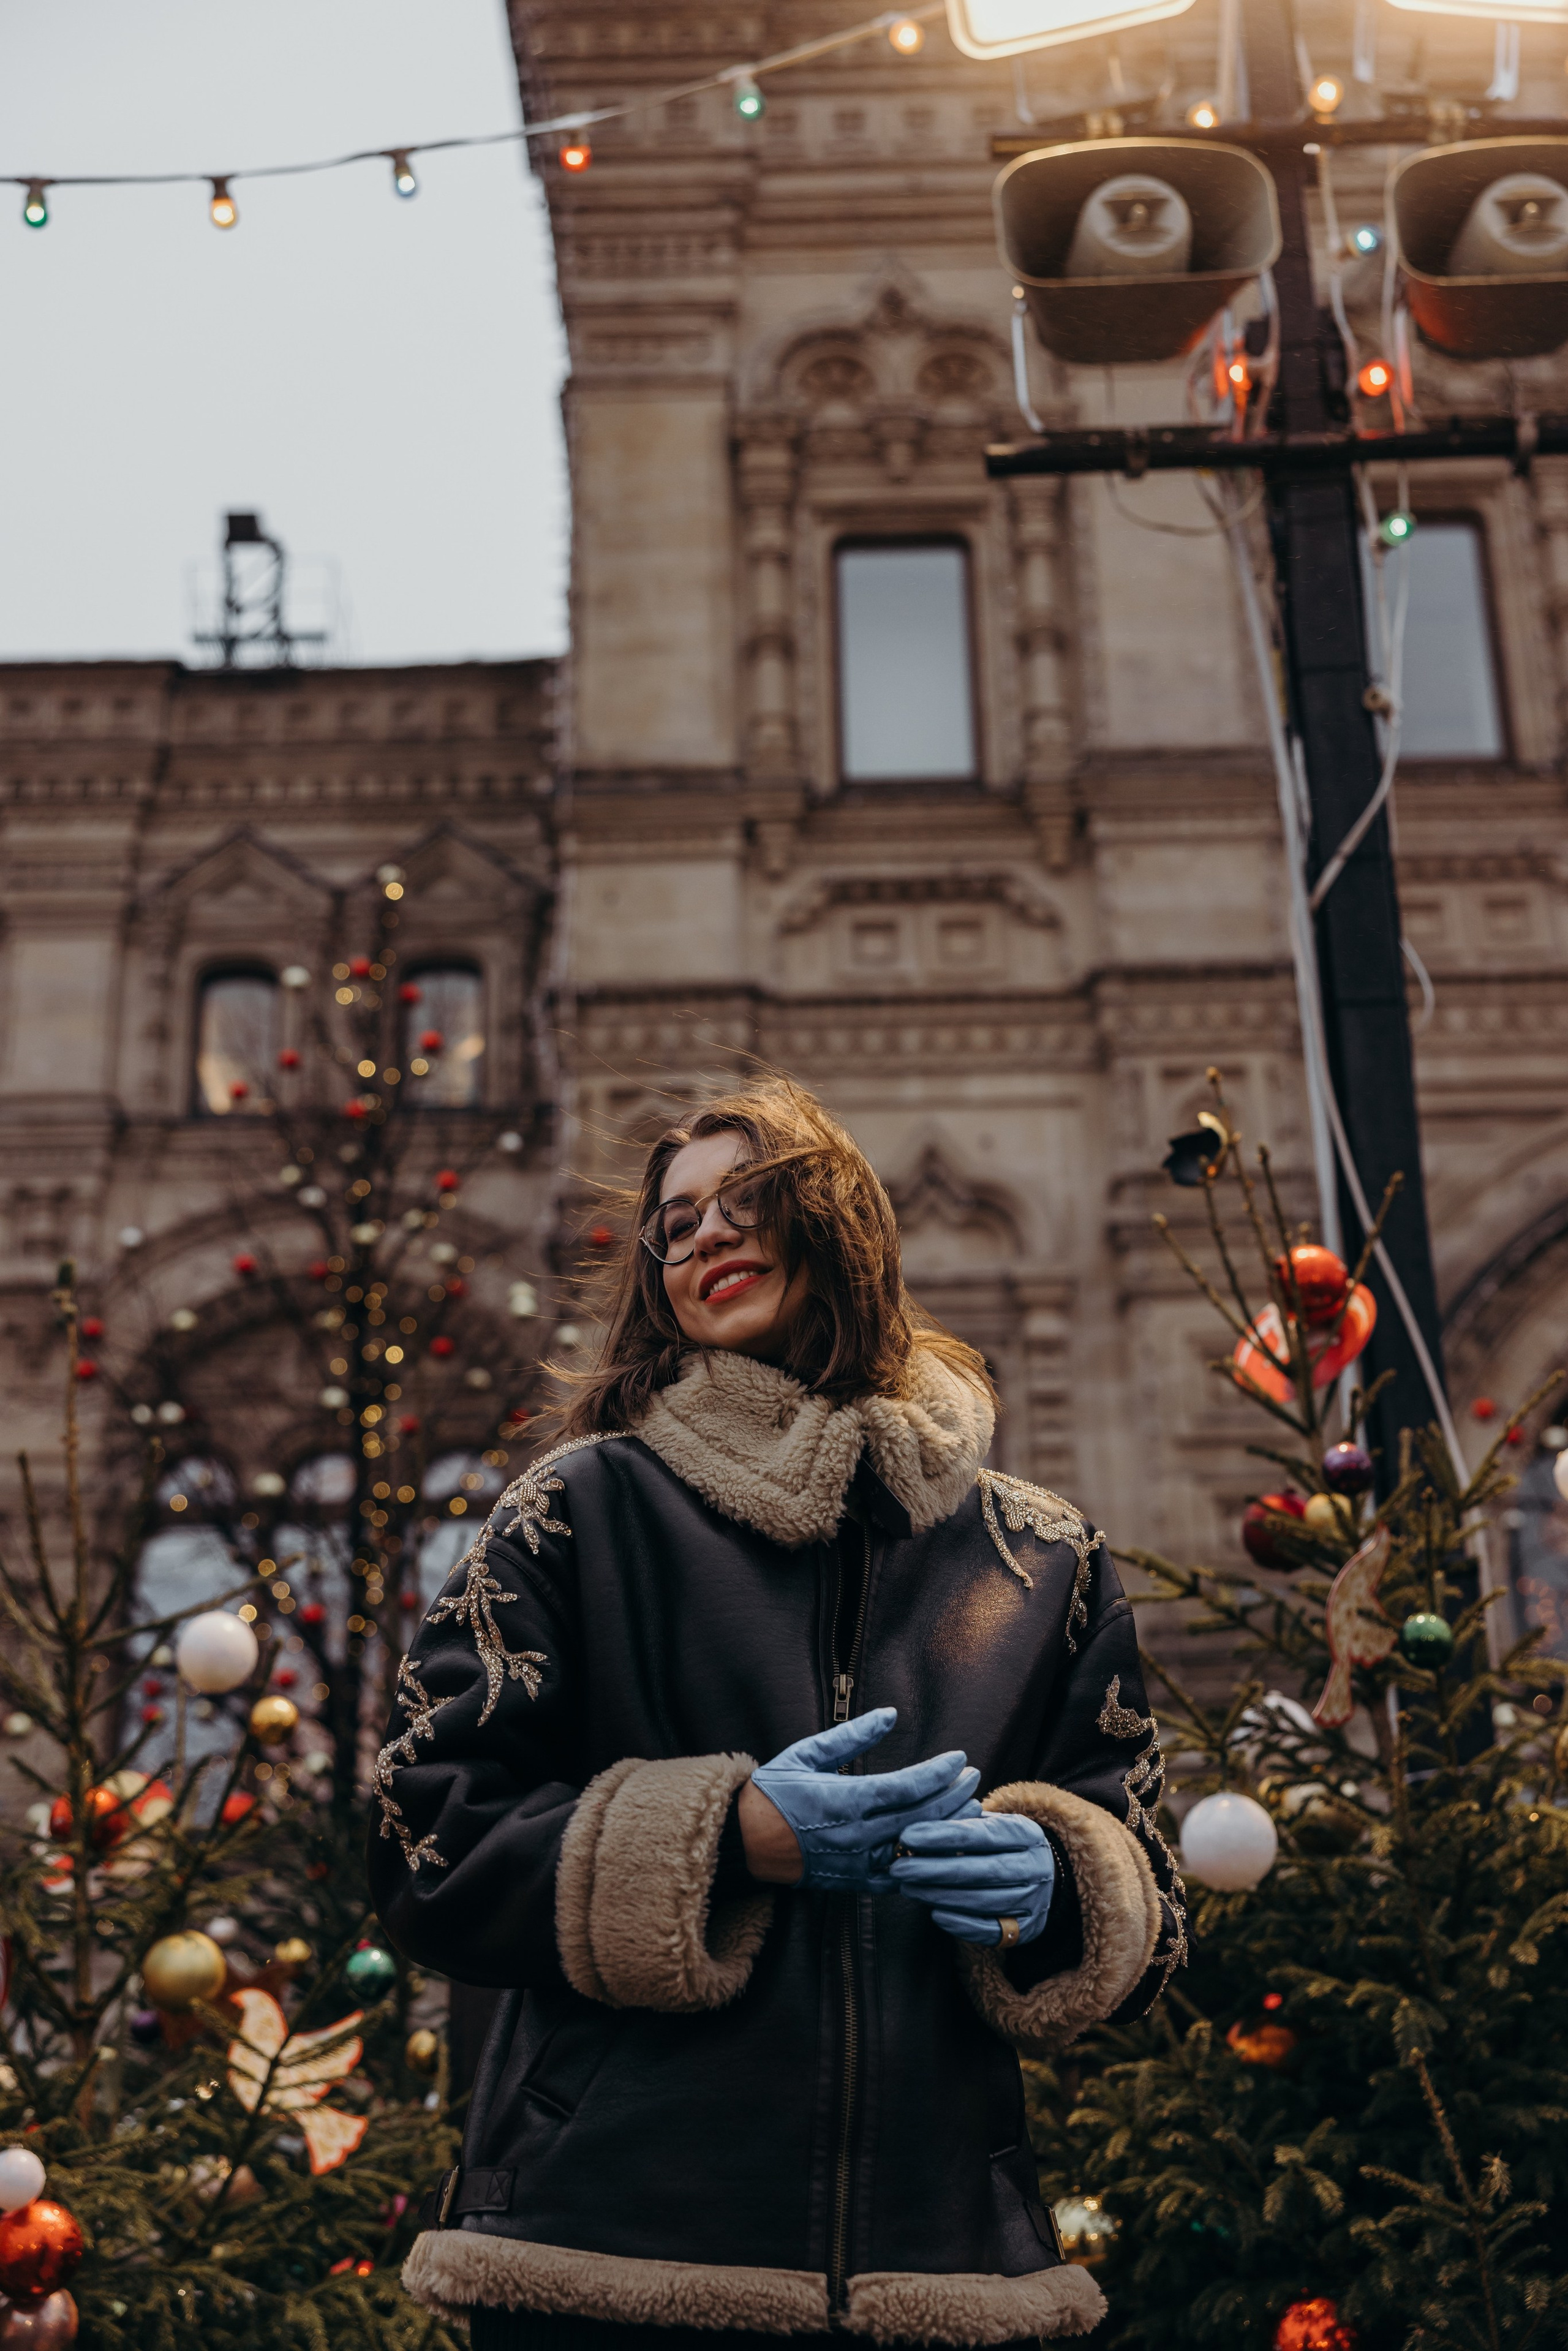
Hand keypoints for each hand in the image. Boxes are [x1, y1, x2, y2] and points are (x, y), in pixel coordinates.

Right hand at [748, 1707, 979, 1893]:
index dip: (939, 1773)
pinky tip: (944, 1849)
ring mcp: (858, 1863)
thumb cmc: (772, 1793)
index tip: (960, 1758)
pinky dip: (926, 1864)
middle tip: (974, 1777)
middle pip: (921, 1817)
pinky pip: (901, 1878)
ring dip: (948, 1829)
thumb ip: (851, 1736)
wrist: (744, 1842)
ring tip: (969, 1810)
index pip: (908, 1786)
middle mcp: (857, 1835)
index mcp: (845, 1800)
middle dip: (954, 1796)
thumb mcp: (807, 1754)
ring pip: (917, 1848)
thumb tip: (890, 1714)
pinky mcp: (856, 1882)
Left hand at [890, 1812, 1054, 1945]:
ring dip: (942, 1896)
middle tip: (899, 1868)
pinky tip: (935, 1914)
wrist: (1047, 1876)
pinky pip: (991, 1931)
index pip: (981, 1834)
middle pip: (981, 1870)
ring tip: (908, 1889)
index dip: (942, 1835)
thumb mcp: (991, 1825)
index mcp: (1025, 1833)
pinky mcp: (1028, 1929)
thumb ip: (961, 1824)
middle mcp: (1035, 1867)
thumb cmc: (1002, 1845)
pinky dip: (962, 1924)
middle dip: (935, 1870)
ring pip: (984, 1901)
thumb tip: (915, 1828)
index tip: (907, 1836)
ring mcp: (1034, 1900)